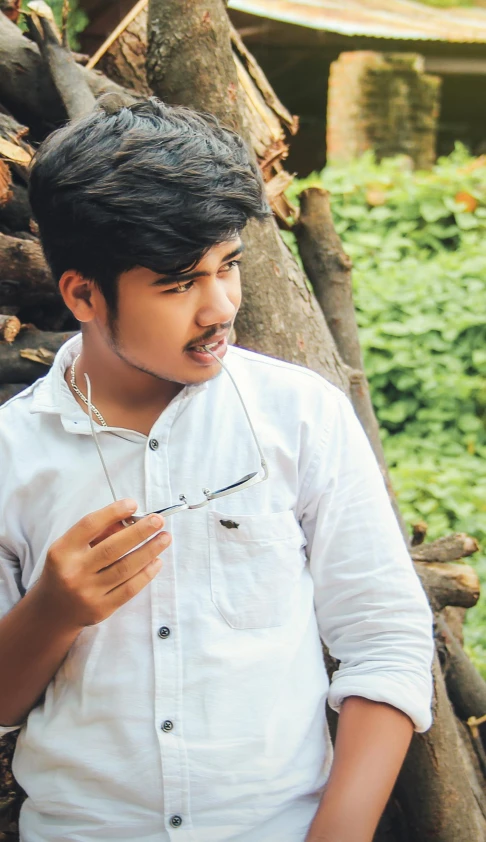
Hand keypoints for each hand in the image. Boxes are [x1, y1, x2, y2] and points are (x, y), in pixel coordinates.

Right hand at [36, 498, 170, 630]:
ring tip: (165, 538)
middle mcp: (73, 572)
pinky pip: (129, 589)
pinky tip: (157, 561)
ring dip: (149, 551)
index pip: (89, 525)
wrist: (54, 610)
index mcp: (63, 551)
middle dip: (140, 531)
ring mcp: (88, 592)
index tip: (133, 504)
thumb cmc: (68, 569)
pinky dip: (146, 574)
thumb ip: (98, 533)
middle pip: (112, 548)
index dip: (113, 512)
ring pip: (125, 568)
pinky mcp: (101, 609)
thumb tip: (131, 519)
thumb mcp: (71, 547)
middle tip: (158, 520)